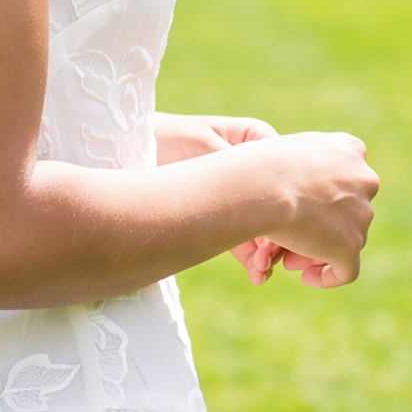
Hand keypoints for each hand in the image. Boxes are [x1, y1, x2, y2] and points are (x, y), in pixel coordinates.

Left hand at [156, 114, 286, 282]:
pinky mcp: (222, 218)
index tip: (276, 231)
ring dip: (268, 252)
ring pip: (265, 226)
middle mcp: (253, 168)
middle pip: (281, 206)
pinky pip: (244, 239)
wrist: (123, 151)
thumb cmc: (163, 138)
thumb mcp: (202, 146)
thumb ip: (234, 166)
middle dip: (279, 235)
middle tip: (268, 259)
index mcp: (256, 140)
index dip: (289, 205)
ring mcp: (240, 195)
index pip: (286, 176)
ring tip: (261, 270)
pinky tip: (256, 273)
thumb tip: (263, 191)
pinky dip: (252, 258)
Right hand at [240, 131, 378, 288]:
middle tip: (292, 238)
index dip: (324, 199)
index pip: (346, 179)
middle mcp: (364, 179)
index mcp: (350, 150)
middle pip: (348, 211)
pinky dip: (327, 276)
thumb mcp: (283, 149)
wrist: (261, 185)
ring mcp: (362, 214)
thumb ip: (300, 164)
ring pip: (346, 238)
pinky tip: (305, 277)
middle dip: (321, 226)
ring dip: (318, 249)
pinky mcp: (351, 244)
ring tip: (287, 257)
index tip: (301, 209)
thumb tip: (294, 183)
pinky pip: (346, 270)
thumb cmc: (258, 165)